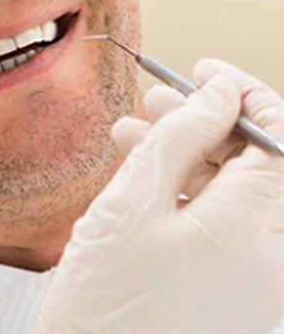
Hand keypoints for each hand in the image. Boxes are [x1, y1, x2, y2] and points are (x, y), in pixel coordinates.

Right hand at [30, 61, 283, 333]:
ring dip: (194, 155)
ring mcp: (264, 277)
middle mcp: (276, 254)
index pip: (278, 134)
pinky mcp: (245, 292)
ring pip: (243, 191)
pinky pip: (232, 224)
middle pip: (262, 162)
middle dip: (210, 122)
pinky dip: (193, 193)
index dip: (243, 92)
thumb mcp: (132, 201)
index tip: (203, 73)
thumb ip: (181, 136)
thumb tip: (219, 94)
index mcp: (255, 229)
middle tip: (157, 100)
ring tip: (134, 133)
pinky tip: (145, 176)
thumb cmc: (106, 299)